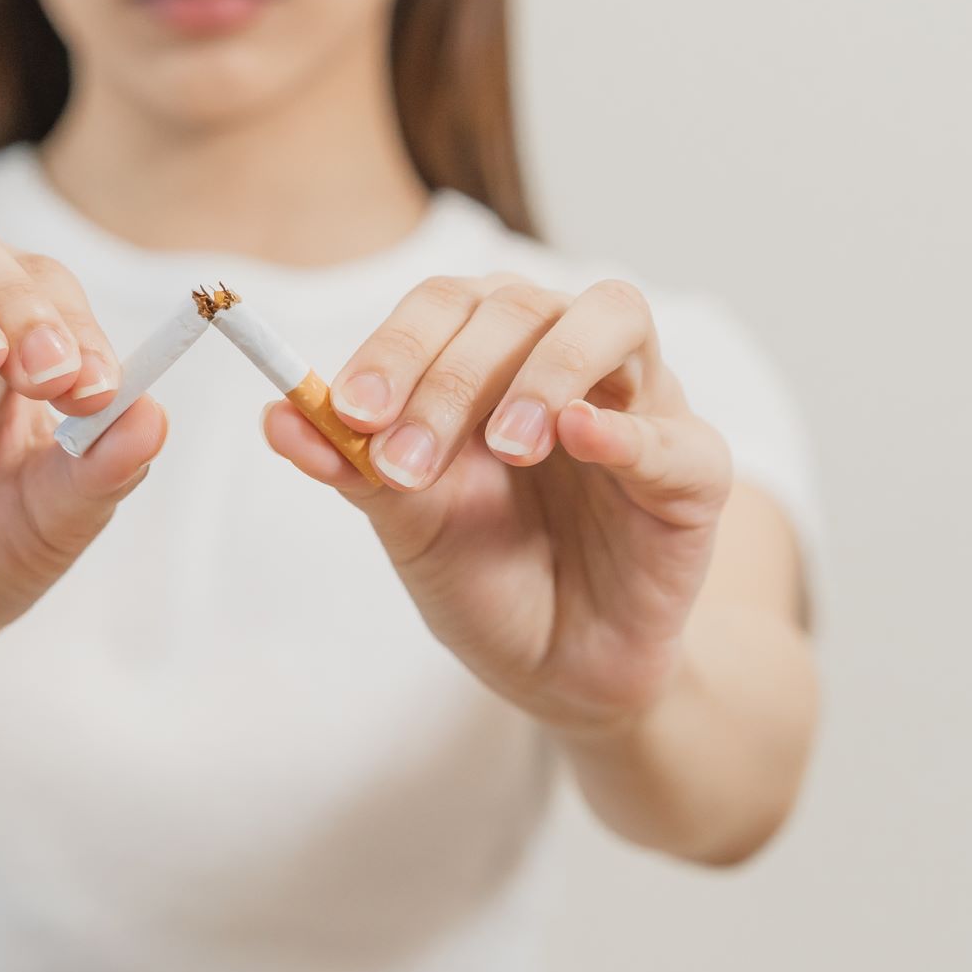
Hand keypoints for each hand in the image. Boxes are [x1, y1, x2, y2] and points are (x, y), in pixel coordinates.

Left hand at [262, 275, 732, 734]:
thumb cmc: (485, 572)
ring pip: (612, 319)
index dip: (396, 346)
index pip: (444, 305)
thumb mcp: (407, 521)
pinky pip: (673, 434)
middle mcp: (566, 357)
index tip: (352, 413)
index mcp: (490, 354)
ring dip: (547, 371)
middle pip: (517, 305)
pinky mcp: (695, 474)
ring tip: (506, 446)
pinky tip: (579, 441)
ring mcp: (639, 404)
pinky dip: (625, 433)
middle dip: (452, 377)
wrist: (557, 667)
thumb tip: (275, 414)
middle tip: (407, 460)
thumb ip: (352, 464)